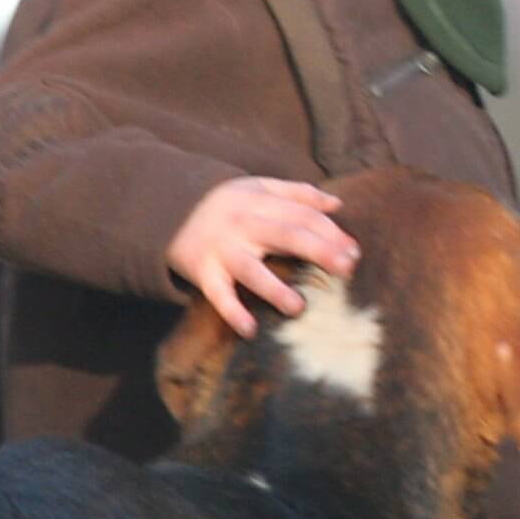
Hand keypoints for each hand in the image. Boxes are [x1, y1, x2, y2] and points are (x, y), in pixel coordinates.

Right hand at [166, 177, 361, 337]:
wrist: (165, 209)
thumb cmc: (227, 204)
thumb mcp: (258, 188)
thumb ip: (298, 194)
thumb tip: (337, 205)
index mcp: (261, 203)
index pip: (303, 216)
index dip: (331, 232)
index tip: (354, 251)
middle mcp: (243, 225)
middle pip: (286, 236)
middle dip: (319, 251)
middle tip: (348, 268)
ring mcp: (222, 250)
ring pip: (251, 270)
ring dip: (275, 289)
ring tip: (299, 308)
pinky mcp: (203, 272)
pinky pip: (218, 295)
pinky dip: (232, 312)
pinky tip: (250, 330)